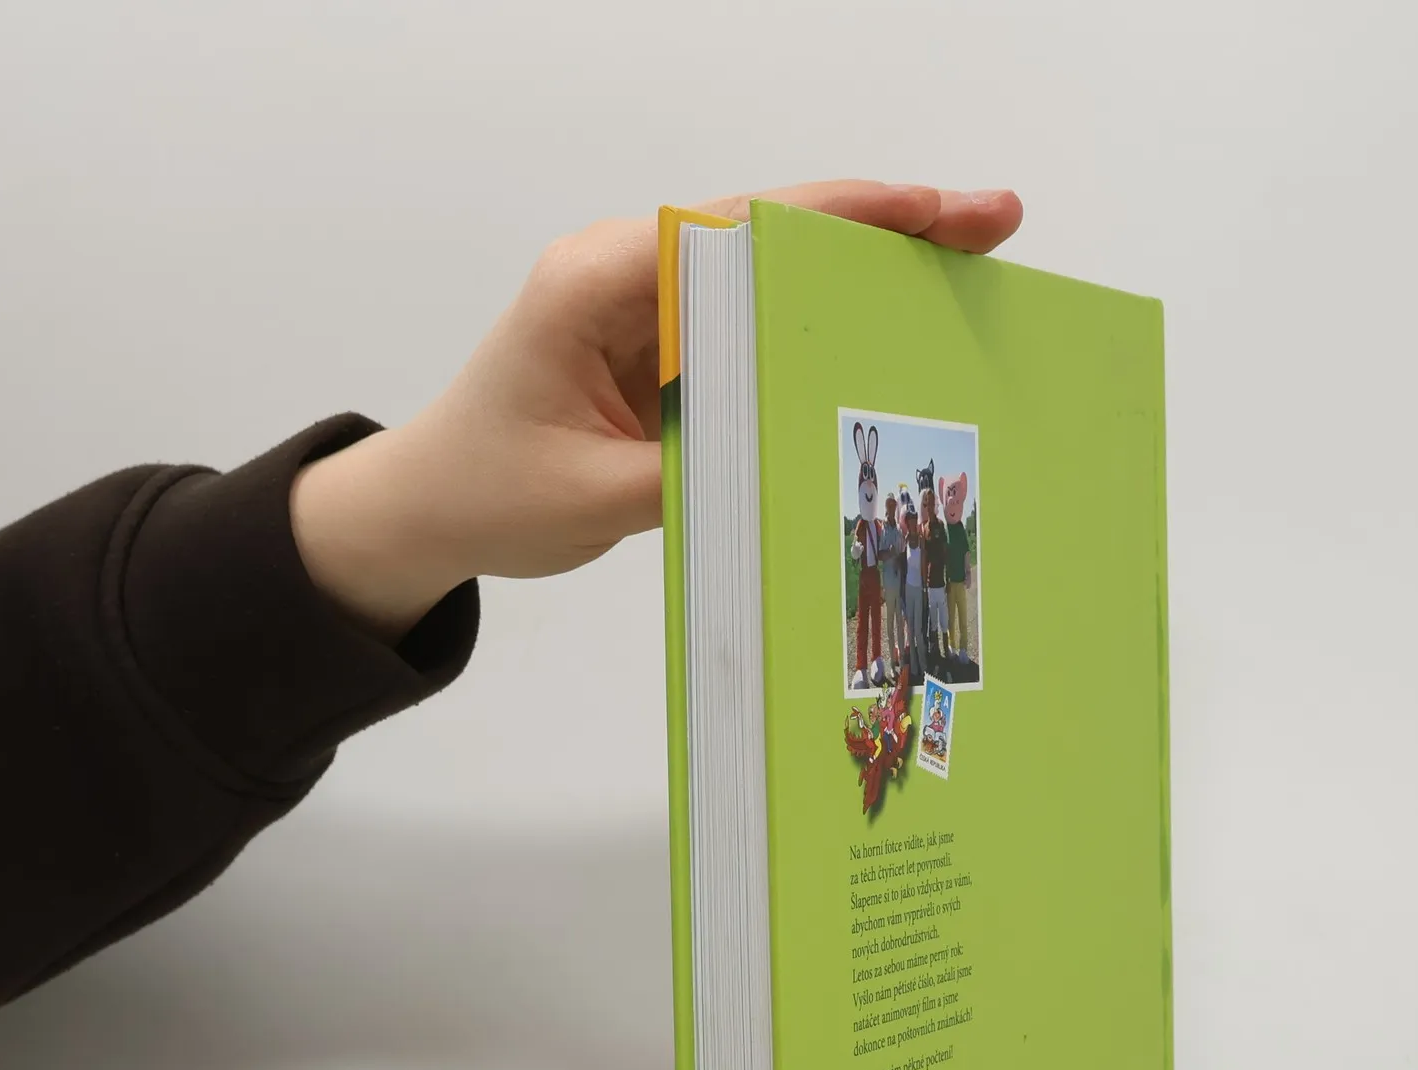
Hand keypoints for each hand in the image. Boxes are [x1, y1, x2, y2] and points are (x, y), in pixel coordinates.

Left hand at [291, 180, 1023, 636]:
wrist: (426, 508)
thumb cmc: (487, 491)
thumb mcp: (596, 497)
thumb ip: (699, 472)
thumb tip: (803, 453)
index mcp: (597, 280)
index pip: (739, 227)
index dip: (845, 216)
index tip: (930, 213)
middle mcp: (628, 272)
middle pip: (774, 232)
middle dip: (885, 228)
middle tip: (991, 224)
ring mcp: (649, 306)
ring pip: (774, 274)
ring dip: (865, 275)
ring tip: (968, 274)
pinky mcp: (663, 347)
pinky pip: (755, 326)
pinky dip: (821, 327)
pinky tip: (891, 337)